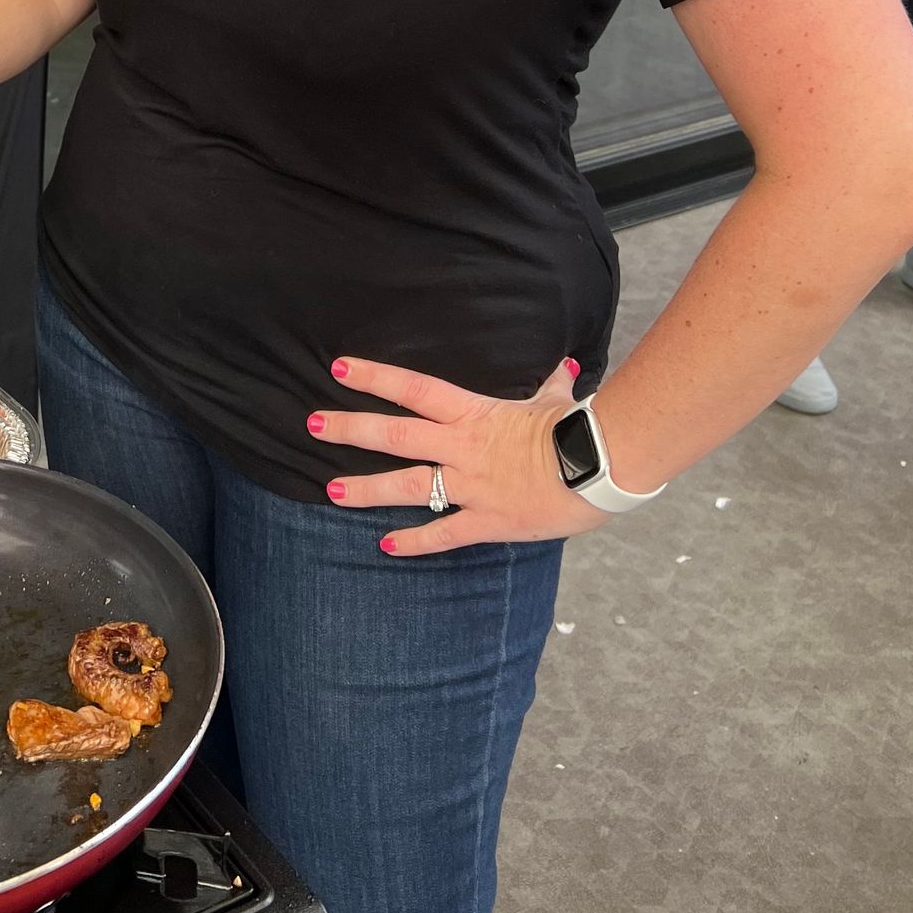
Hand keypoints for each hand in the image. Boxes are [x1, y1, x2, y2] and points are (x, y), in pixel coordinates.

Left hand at [308, 356, 610, 553]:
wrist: (600, 467)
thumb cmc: (578, 429)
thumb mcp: (556, 401)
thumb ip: (550, 384)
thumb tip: (564, 366)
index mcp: (474, 414)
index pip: (414, 389)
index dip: (375, 377)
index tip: (339, 369)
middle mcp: (463, 448)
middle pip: (395, 435)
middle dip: (351, 429)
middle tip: (312, 424)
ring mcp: (472, 486)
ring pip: (408, 486)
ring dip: (367, 489)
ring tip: (330, 490)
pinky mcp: (487, 521)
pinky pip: (443, 534)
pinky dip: (414, 542)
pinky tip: (385, 546)